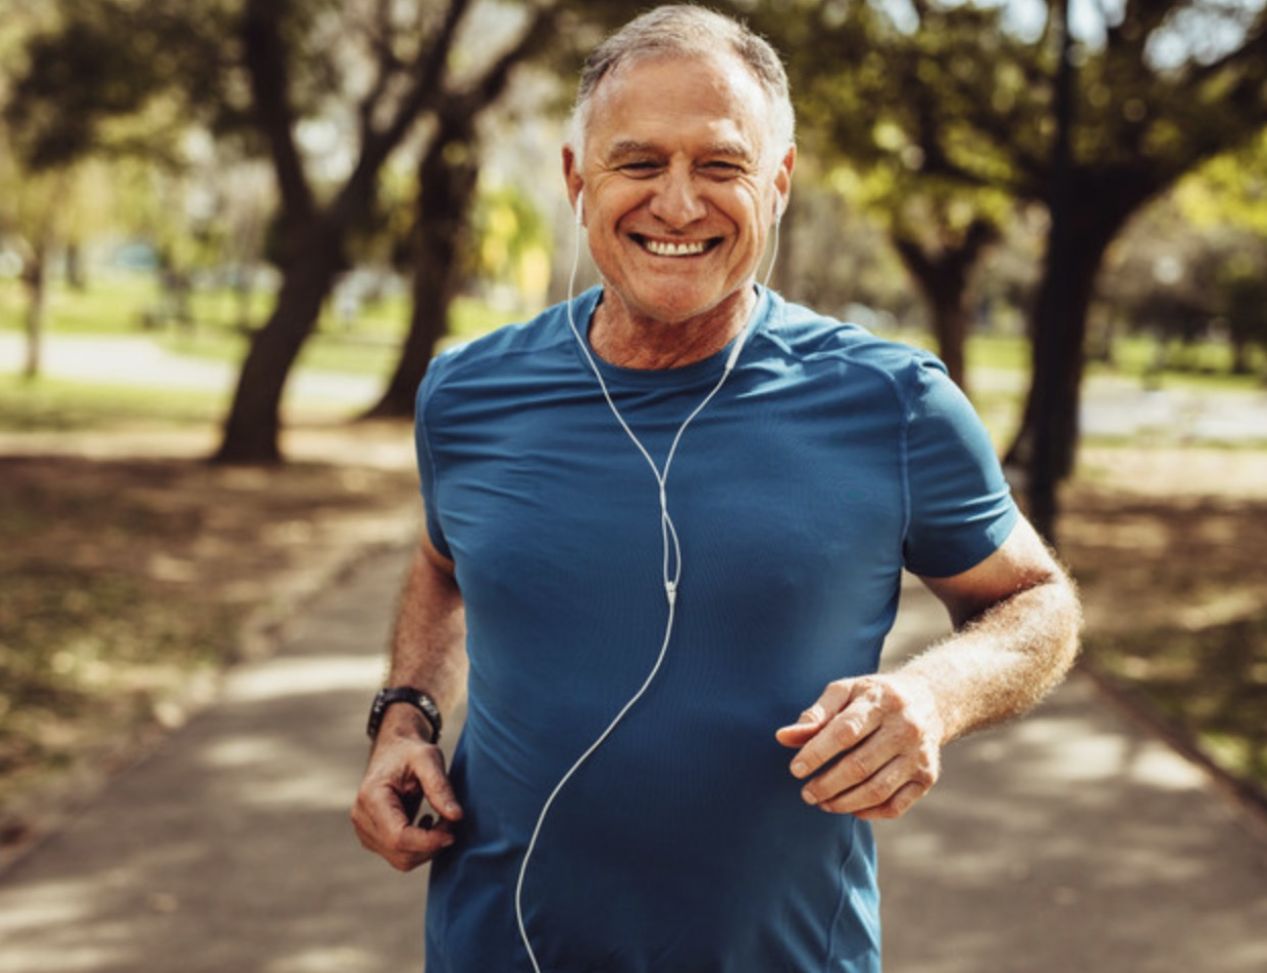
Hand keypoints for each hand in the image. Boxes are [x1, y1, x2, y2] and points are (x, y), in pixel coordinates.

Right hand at [350, 730, 463, 870]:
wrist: (393, 749)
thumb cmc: (411, 751)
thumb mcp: (429, 758)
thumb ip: (440, 787)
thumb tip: (457, 816)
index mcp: (371, 797)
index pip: (398, 837)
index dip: (428, 842)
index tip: (452, 832)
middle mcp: (362, 818)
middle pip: (400, 854)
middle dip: (431, 844)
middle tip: (450, 819)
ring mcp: (365, 831)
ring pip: (401, 860)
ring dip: (427, 847)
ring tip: (440, 819)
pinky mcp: (373, 837)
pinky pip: (399, 856)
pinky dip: (419, 847)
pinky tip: (426, 823)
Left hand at [775, 673, 943, 820]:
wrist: (929, 700)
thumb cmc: (874, 697)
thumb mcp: (845, 692)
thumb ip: (815, 715)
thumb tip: (783, 737)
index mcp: (880, 701)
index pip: (845, 732)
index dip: (817, 753)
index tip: (795, 769)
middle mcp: (905, 728)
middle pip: (860, 766)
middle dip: (827, 785)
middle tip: (806, 794)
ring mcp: (920, 755)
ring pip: (877, 790)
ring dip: (844, 803)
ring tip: (823, 803)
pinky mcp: (928, 777)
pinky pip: (896, 805)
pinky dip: (870, 813)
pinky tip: (850, 808)